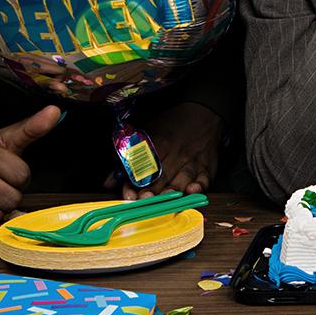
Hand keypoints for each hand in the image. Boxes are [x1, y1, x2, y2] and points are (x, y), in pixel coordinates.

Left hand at [104, 103, 222, 199]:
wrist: (203, 113)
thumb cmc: (172, 124)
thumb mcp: (147, 132)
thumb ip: (126, 158)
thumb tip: (108, 182)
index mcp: (159, 143)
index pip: (144, 165)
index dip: (135, 181)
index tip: (128, 193)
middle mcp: (176, 154)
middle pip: (162, 176)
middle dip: (152, 190)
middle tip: (142, 201)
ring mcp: (193, 162)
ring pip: (182, 180)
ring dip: (172, 191)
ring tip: (164, 200)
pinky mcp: (207, 167)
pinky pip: (204, 180)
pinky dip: (199, 187)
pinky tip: (192, 191)